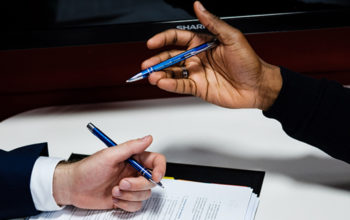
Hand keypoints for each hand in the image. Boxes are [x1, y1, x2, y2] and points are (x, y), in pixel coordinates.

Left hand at [52, 135, 165, 211]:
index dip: (160, 169)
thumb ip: (131, 147)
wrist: (73, 188)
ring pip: (144, 195)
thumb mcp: (109, 155)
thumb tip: (148, 138)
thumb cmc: (87, 170)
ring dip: (129, 195)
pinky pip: (136, 206)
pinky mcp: (125, 199)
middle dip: (137, 185)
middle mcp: (133, 172)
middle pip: (150, 181)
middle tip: (121, 183)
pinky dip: (125, 204)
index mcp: (133, 159)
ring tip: (114, 191)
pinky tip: (114, 199)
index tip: (154, 176)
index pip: (155, 161)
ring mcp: (129, 187)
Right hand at [144, 1, 281, 110]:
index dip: (163, 39)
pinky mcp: (199, 88)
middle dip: (157, 60)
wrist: (258, 85)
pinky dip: (171, 85)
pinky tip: (163, 83)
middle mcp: (197, 57)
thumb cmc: (249, 61)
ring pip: (173, 73)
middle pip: (171, 57)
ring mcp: (197, 73)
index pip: (177, 38)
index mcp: (202, 43)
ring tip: (152, 76)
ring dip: (161, 74)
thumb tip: (199, 6)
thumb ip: (213, 23)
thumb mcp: (232, 37)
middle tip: (147, 64)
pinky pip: (182, 85)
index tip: (152, 43)